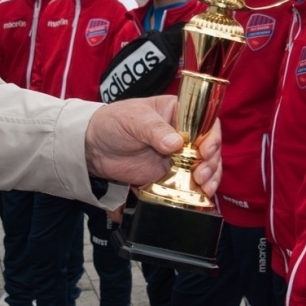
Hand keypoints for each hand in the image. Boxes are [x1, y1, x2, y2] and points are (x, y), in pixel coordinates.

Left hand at [85, 96, 219, 195]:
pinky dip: (200, 188)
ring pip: (205, 165)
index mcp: (177, 111)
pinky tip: (203, 194)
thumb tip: (176, 143)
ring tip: (204, 186)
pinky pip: (191, 181)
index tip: (206, 150)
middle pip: (210, 145)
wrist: (93, 148)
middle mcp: (183, 132)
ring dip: (210, 176)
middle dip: (211, 161)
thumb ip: (154, 130)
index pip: (205, 120)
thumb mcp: (133, 120)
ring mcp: (178, 154)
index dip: (211, 135)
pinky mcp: (170, 173)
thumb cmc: (113, 123)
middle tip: (200, 173)